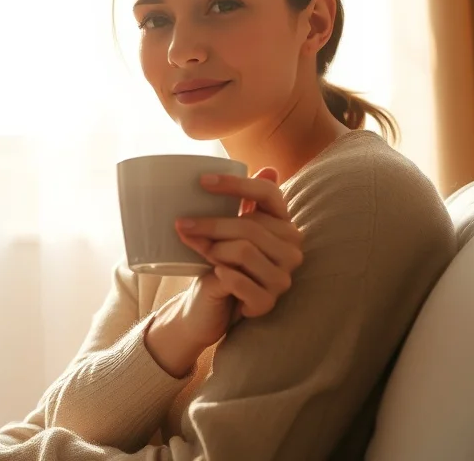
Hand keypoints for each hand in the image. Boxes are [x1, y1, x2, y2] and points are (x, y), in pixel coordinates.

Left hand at [145, 168, 303, 375]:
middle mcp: (291, 250)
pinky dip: (222, 274)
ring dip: (215, 250)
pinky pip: (239, 281)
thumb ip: (242, 203)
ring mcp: (282, 278)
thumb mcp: (229, 230)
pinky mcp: (268, 302)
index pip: (268, 193)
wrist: (216, 304)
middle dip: (212, 224)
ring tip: (200, 251)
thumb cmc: (225, 260)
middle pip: (250, 225)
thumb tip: (268, 169)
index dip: (236, 185)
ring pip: (244, 251)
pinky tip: (214, 273)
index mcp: (284, 224)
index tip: (202, 182)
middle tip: (182, 224)